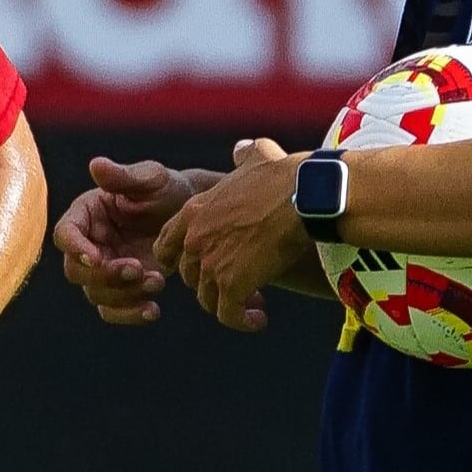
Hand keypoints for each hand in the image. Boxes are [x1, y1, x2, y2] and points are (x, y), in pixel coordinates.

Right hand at [53, 157, 212, 325]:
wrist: (190, 214)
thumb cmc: (166, 189)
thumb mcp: (150, 178)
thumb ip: (123, 176)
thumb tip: (96, 165)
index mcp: (87, 214)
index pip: (65, 234)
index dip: (74, 248)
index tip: (96, 257)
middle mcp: (89, 243)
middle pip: (75, 271)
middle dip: (104, 275)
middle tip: (137, 268)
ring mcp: (105, 268)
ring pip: (96, 294)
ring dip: (123, 294)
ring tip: (157, 281)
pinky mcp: (122, 288)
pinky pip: (114, 310)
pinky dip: (130, 314)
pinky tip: (153, 310)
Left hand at [154, 139, 308, 334]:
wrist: (305, 197)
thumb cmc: (284, 175)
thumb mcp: (257, 156)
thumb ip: (243, 156)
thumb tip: (240, 150)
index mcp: (195, 211)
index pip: (166, 245)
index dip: (177, 260)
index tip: (195, 269)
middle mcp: (196, 239)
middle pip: (188, 275)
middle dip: (209, 282)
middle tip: (236, 284)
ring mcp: (212, 263)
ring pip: (206, 298)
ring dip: (228, 304)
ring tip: (253, 304)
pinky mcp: (232, 284)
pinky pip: (228, 314)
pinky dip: (241, 321)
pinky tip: (259, 320)